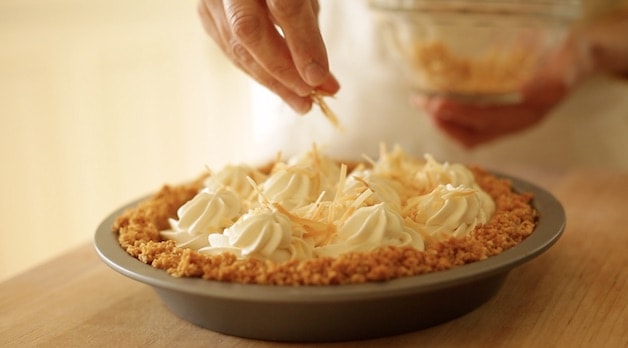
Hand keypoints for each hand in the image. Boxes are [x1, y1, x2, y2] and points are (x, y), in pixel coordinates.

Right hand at [198, 0, 339, 113]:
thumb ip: (309, 26)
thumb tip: (319, 77)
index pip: (284, 5)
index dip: (302, 43)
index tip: (318, 77)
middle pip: (250, 30)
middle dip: (282, 71)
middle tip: (309, 96)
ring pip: (237, 46)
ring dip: (271, 81)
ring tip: (301, 101)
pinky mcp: (206, 13)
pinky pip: (230, 50)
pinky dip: (256, 72)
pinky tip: (278, 86)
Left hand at [414, 31, 586, 147]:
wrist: (579, 57)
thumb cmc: (572, 57)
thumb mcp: (567, 64)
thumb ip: (550, 80)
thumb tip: (526, 92)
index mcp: (530, 115)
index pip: (488, 121)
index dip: (461, 114)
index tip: (437, 104)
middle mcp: (515, 124)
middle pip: (472, 136)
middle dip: (445, 122)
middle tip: (423, 103)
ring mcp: (506, 123)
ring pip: (468, 135)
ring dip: (443, 122)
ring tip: (422, 103)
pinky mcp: (498, 116)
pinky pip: (469, 127)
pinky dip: (450, 118)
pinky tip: (435, 102)